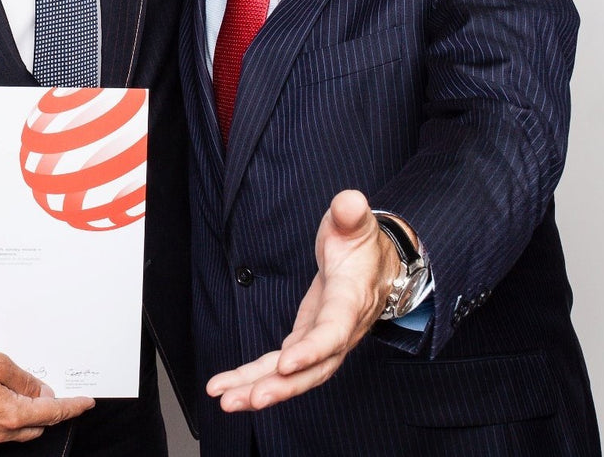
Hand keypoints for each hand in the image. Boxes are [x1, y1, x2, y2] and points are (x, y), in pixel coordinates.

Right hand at [0, 343, 93, 445]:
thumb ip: (24, 380)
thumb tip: (41, 392)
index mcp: (9, 414)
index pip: (51, 413)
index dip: (72, 407)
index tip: (85, 403)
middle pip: (36, 425)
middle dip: (47, 410)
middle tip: (47, 390)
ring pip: (17, 431)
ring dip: (26, 415)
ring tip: (21, 391)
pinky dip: (6, 417)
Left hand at [206, 190, 398, 411]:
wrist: (376, 264)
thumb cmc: (361, 243)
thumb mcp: (357, 223)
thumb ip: (352, 215)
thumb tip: (348, 202)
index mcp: (352, 300)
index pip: (334, 330)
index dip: (313, 349)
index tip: (286, 363)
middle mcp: (340, 330)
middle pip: (314, 368)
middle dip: (281, 387)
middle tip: (247, 400)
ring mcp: (323, 341)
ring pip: (295, 375)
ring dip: (260, 390)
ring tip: (226, 401)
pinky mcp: (306, 342)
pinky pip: (280, 367)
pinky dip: (254, 377)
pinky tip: (229, 388)